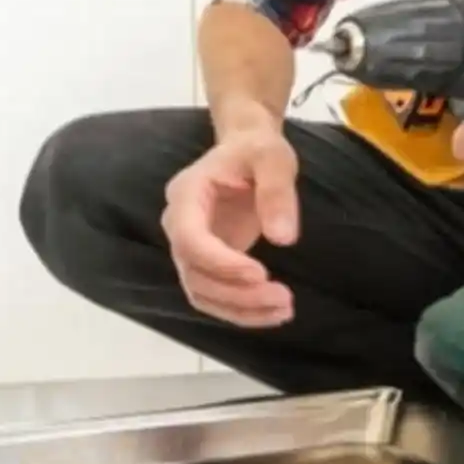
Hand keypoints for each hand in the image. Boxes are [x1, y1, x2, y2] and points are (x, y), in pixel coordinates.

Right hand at [161, 120, 299, 327]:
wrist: (247, 151)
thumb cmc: (256, 150)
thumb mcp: (273, 158)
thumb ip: (277, 192)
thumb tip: (283, 239)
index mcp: (186, 195)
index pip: (190, 239)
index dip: (221, 263)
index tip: (261, 274)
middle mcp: (179, 225)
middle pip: (195, 274)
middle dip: (238, 294)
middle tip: (284, 298)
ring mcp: (189, 248)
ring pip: (202, 293)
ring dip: (240, 310)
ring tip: (284, 309)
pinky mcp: (206, 264)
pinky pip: (215, 297)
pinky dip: (242, 311)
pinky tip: (274, 312)